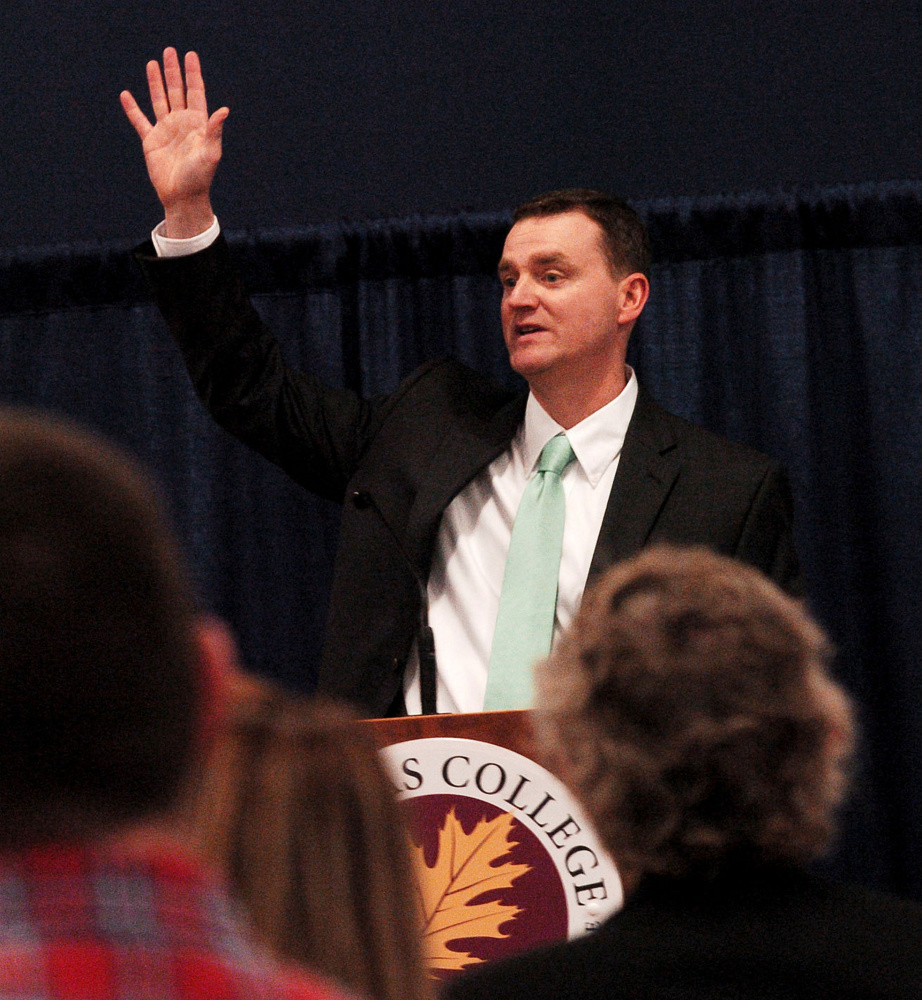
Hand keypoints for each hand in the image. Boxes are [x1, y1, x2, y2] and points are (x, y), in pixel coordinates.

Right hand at [120, 48, 228, 237]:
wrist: (182, 197)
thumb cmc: (200, 177)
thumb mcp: (210, 153)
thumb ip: (214, 131)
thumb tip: (224, 110)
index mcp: (197, 124)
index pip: (195, 92)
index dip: (193, 74)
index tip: (190, 55)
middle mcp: (181, 124)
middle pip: (176, 91)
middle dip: (174, 72)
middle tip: (170, 51)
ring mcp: (166, 131)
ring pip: (159, 100)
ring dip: (156, 82)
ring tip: (152, 63)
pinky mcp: (151, 142)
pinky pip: (140, 121)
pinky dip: (132, 108)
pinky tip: (126, 95)